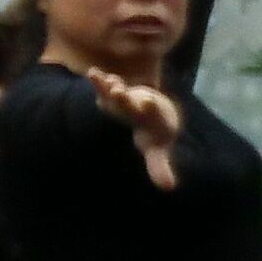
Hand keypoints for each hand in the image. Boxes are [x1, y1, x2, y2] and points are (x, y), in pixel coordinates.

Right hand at [86, 70, 183, 190]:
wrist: (156, 114)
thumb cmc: (155, 135)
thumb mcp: (156, 151)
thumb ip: (159, 167)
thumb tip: (168, 187)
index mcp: (152, 120)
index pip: (152, 114)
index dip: (150, 108)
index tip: (148, 102)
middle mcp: (140, 106)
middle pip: (131, 102)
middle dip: (124, 98)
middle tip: (117, 90)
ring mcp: (127, 98)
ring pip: (118, 91)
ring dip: (109, 85)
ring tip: (98, 76)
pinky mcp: (115, 94)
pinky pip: (107, 86)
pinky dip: (101, 81)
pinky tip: (93, 73)